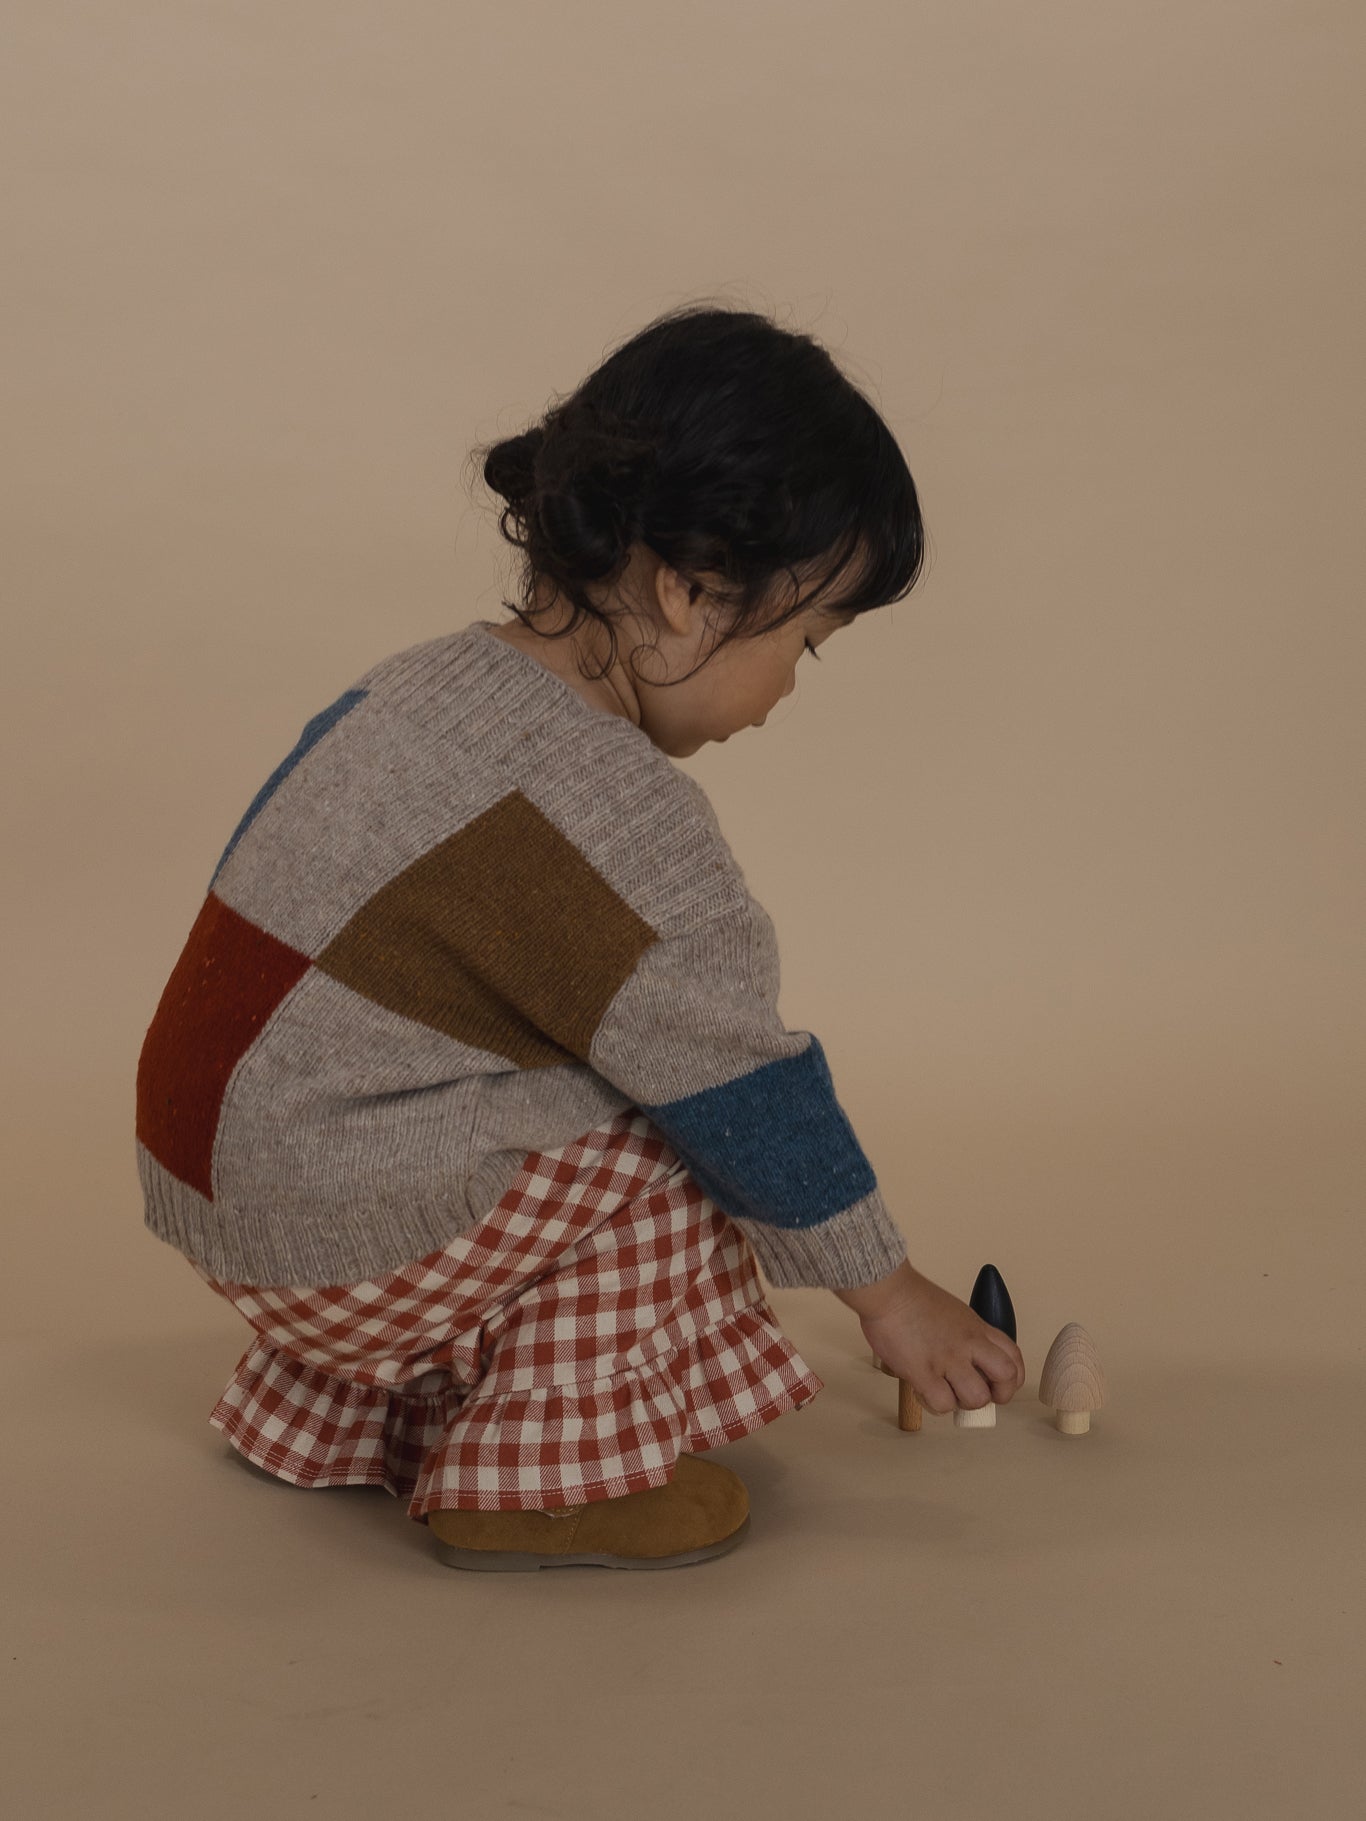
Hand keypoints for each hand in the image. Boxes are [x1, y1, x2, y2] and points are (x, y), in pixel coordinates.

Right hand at [859, 1266, 1025, 1415]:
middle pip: (1005, 1378)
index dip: (1012, 1379)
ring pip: (976, 1398)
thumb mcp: (954, 1312)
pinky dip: (934, 1405)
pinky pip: (942, 1404)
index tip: (1000, 1386)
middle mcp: (968, 1344)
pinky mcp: (924, 1372)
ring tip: (946, 1393)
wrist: (888, 1292)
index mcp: (977, 1328)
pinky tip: (923, 1392)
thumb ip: (966, 1336)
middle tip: (977, 1396)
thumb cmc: (912, 1299)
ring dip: (962, 1403)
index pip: (1013, 1357)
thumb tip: (966, 1360)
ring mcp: (948, 1359)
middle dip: (997, 1396)